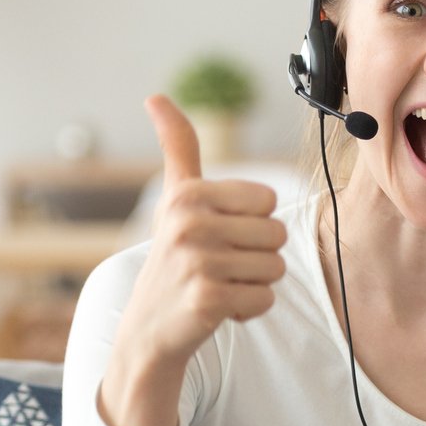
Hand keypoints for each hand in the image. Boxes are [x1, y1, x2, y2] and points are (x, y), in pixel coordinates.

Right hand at [113, 94, 287, 370]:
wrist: (148, 330)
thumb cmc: (174, 258)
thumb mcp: (174, 200)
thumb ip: (177, 147)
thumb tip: (155, 96)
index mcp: (188, 194)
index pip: (268, 201)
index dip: (253, 224)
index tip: (219, 236)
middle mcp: (189, 223)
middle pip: (277, 234)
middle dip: (257, 256)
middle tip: (218, 267)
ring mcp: (197, 262)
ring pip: (276, 268)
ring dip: (254, 284)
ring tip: (217, 285)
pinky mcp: (207, 299)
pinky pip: (265, 299)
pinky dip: (248, 310)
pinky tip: (217, 309)